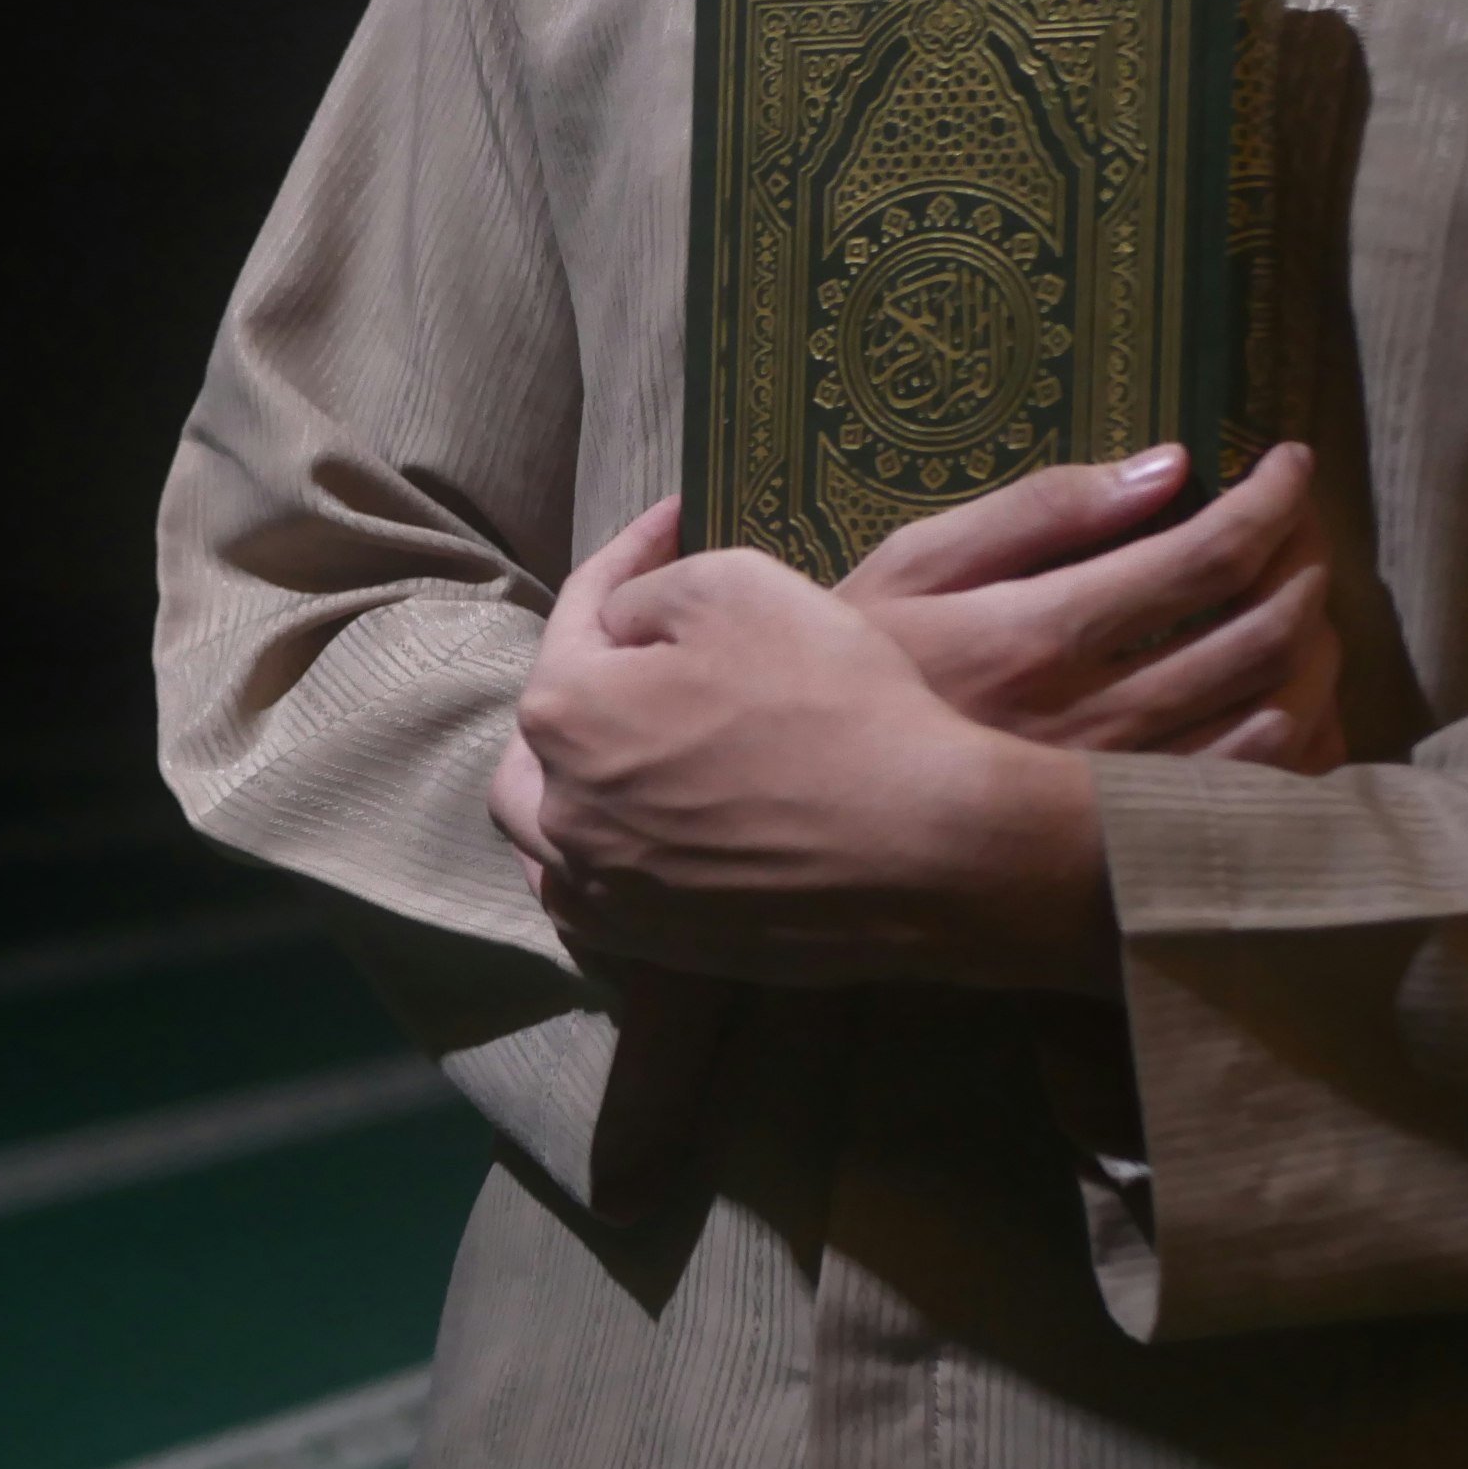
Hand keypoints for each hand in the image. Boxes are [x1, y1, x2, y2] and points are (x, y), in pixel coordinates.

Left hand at [491, 500, 1112, 991]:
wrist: (920, 848)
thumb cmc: (827, 699)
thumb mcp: (736, 584)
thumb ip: (650, 591)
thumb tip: (624, 623)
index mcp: (564, 714)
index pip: (580, 614)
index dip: (629, 556)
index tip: (673, 518)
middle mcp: (562, 812)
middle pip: (547, 730)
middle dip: (582, 674)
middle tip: (638, 644)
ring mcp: (606, 892)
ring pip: (548, 831)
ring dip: (567, 779)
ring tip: (608, 749)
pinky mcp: (656, 949)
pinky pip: (595, 903)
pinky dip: (598, 862)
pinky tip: (631, 842)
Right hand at [837, 443, 1345, 774]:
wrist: (818, 805)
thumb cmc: (863, 667)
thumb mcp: (916, 564)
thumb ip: (1038, 511)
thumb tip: (1169, 467)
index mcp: (1033, 636)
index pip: (1204, 557)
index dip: (1272, 501)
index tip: (1288, 463)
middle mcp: (1087, 722)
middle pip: (1260, 631)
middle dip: (1307, 561)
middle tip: (1303, 529)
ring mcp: (1115, 796)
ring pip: (1279, 713)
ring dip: (1317, 643)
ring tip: (1304, 601)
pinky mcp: (1129, 849)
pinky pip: (1258, 794)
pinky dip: (1302, 734)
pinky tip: (1290, 694)